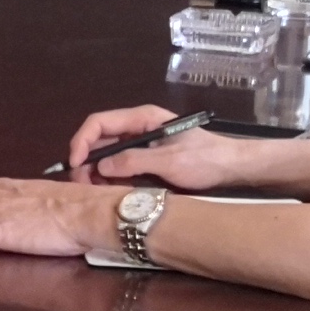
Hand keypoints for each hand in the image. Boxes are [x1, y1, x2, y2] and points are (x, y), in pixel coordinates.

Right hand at [76, 111, 269, 192]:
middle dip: (86, 160)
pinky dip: (110, 177)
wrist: (233, 168)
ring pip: (106, 154)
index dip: (82, 142)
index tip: (76, 165)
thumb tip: (100, 165)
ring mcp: (141, 143)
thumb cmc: (206, 160)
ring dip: (96, 171)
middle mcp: (138, 127)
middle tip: (82, 184)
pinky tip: (109, 191)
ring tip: (94, 190)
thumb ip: (134, 161)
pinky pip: (120, 165)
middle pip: (99, 139)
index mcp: (143, 118)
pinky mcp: (146, 159)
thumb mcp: (170, 162)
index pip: (99, 123)